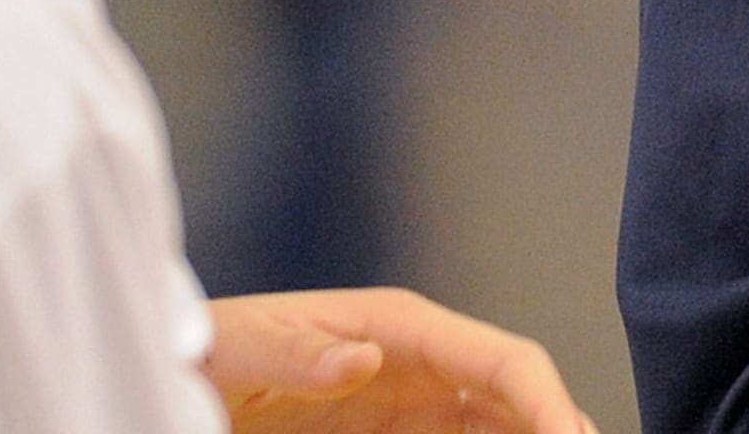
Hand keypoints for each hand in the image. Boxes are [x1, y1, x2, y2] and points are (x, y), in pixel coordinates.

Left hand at [204, 288, 596, 433]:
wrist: (189, 368)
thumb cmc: (218, 346)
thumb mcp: (248, 347)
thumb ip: (302, 354)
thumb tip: (365, 359)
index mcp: (402, 326)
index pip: (502, 361)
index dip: (547, 401)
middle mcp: (423, 361)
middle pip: (517, 396)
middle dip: (558, 428)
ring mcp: (416, 400)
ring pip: (501, 425)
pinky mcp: (399, 433)